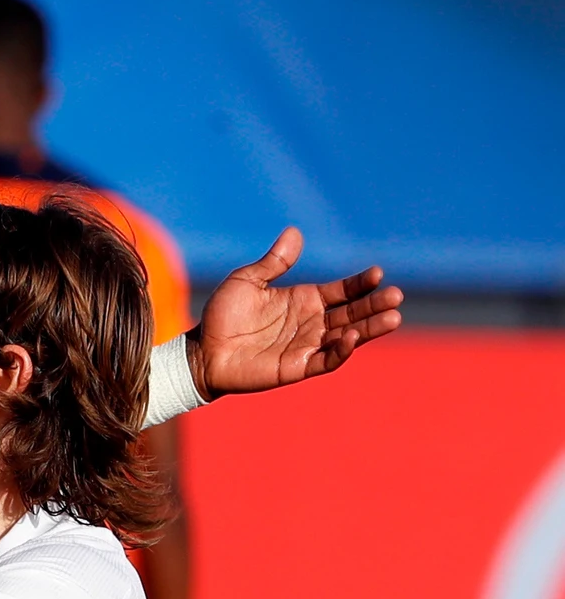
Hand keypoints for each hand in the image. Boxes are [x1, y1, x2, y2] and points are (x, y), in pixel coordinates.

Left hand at [190, 227, 404, 398]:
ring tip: (393, 318)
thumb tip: (294, 231)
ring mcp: (307, 345)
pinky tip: (352, 338)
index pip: (342, 291)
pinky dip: (341, 351)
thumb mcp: (247, 281)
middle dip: (374, 305)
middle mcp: (312, 322)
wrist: (203, 351)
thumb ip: (274, 262)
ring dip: (369, 328)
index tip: (378, 273)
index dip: (361, 284)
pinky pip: (325, 360)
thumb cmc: (223, 315)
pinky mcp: (297, 367)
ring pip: (347, 336)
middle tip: (396, 296)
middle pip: (352, 313)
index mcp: (304, 299)